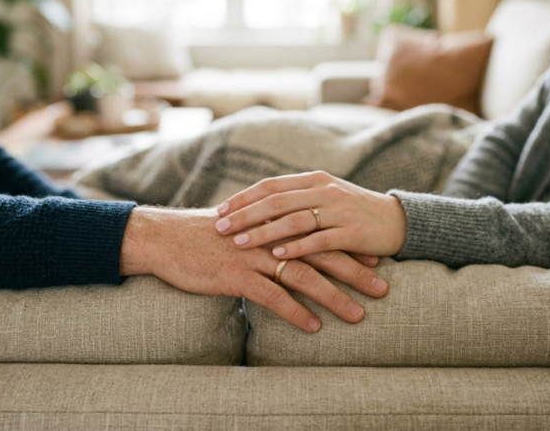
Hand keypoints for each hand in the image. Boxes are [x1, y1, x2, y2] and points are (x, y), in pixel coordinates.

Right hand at [120, 207, 388, 332]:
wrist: (167, 239)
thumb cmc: (205, 236)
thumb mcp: (242, 226)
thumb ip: (270, 231)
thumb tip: (292, 242)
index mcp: (274, 222)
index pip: (320, 231)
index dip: (349, 245)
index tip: (376, 259)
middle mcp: (270, 236)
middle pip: (322, 252)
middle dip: (355, 270)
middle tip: (382, 288)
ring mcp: (254, 255)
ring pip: (304, 276)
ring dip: (334, 297)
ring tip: (357, 315)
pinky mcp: (237, 275)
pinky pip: (273, 296)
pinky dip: (295, 312)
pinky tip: (313, 328)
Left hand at [214, 171, 408, 258]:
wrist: (398, 222)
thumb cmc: (355, 212)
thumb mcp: (325, 198)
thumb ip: (296, 199)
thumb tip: (258, 208)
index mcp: (314, 179)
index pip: (270, 186)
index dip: (243, 198)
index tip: (220, 211)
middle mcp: (324, 190)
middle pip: (276, 201)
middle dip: (245, 215)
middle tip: (219, 228)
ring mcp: (339, 210)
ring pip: (293, 219)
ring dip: (264, 232)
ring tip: (240, 243)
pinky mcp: (352, 232)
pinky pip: (319, 239)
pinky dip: (296, 247)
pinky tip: (277, 256)